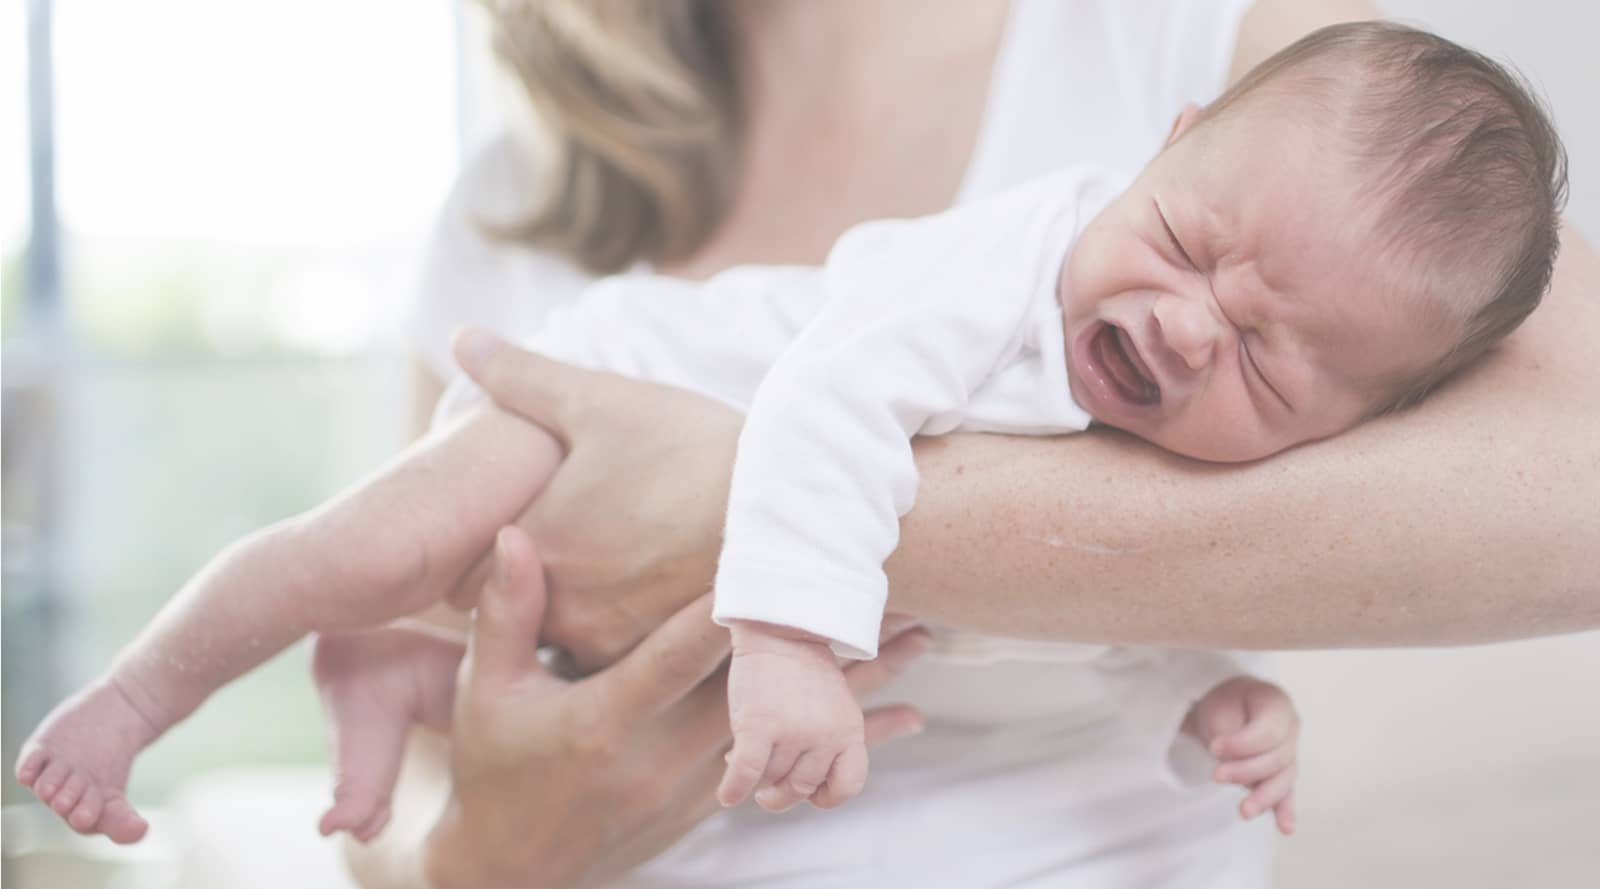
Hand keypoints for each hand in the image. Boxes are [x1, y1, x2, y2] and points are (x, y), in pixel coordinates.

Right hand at [422, 526, 929, 888]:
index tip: (780, 554)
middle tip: (893, 587)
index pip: (680, 652)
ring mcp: (698, 784)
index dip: (731, 604)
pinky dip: (846, 743)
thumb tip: (515, 536)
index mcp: (608, 720)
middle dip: (826, 636)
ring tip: (923, 641)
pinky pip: (795, 766)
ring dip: (858, 685)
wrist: (514, 871)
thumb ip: (512, 613)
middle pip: (764, 690)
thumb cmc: (496, 768)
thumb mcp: (490, 690)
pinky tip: (900, 722)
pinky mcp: (715, 802)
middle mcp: (664, 756)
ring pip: (794, 729)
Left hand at [449, 328, 739, 669]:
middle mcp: (559, 606)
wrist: (786, 508)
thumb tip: (463, 337)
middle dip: (537, 582)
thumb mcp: (600, 400)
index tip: (523, 523)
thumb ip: (522, 375)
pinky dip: (630, 629)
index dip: (489, 548)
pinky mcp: (660, 662)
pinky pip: (624, 660)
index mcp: (532, 544)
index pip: (467, 574)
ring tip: (622, 566)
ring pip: (573, 637)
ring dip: (584, 610)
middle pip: (521, 611)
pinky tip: (658, 591)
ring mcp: (610, 641)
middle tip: (573, 543)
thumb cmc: (690, 449)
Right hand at [718, 623, 866, 812]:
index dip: (826, 796)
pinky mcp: (758, 726)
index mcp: (849, 731)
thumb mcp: (833, 707)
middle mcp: (825, 736)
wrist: (780, 628)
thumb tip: (779, 789)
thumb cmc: (801, 670)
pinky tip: (726, 796)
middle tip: (768, 786)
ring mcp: (793, 732)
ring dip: (755, 777)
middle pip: (801, 788)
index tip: (809, 792)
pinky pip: (744, 774)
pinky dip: (733, 789)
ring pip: (769, 779)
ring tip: (748, 756)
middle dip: (782, 791)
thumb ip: (822, 747)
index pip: (847, 786)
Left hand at [1181, 675, 1298, 835]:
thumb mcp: (1221, 710)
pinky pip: (1285, 792)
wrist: (1223, 705)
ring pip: (1283, 779)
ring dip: (1264, 797)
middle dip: (1247, 771)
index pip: (1268, 732)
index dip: (1242, 744)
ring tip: (1243, 811)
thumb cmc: (1223, 703)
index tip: (1213, 747)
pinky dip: (1284, 810)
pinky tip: (1285, 828)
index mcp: (1277, 705)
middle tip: (1217, 776)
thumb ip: (1234, 741)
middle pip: (1278, 758)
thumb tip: (1243, 777)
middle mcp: (1291, 729)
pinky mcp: (1282, 772)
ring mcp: (1290, 751)